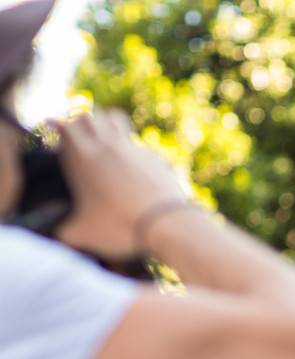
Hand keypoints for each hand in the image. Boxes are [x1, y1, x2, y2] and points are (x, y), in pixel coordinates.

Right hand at [51, 110, 193, 260]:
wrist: (168, 225)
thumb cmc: (121, 228)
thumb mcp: (84, 234)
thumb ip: (66, 231)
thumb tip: (61, 235)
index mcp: (82, 156)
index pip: (64, 125)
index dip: (57, 125)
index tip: (56, 136)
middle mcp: (107, 146)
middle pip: (89, 116)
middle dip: (81, 122)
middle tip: (80, 139)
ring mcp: (133, 149)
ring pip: (114, 118)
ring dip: (105, 123)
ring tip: (104, 140)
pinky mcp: (154, 157)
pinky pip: (137, 143)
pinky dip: (131, 149)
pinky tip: (132, 167)